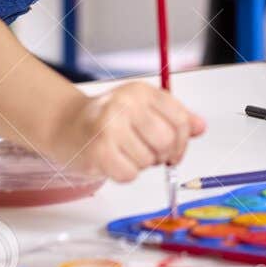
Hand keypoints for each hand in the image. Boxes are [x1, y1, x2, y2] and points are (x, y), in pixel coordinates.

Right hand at [45, 82, 205, 182]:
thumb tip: (200, 127)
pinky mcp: (98, 151)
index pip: (179, 119)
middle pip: (166, 141)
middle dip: (162, 155)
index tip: (175, 151)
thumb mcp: (143, 109)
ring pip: (148, 160)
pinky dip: (124, 174)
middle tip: (149, 154)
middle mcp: (126, 104)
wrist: (65, 125)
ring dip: (140, 164)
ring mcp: (110, 126)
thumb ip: (173, 117)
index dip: (182, 141)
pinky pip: (129, 175)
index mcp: (141, 92)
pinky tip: (114, 161)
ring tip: (125, 153)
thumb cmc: (107, 119)